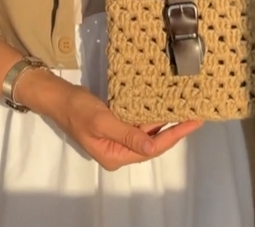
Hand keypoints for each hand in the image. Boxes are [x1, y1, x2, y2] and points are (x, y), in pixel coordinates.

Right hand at [51, 83, 201, 171]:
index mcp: (116, 156)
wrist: (59, 98)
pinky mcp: (115, 124)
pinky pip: (138, 123)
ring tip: (186, 111)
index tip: (193, 123)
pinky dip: (152, 115)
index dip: (174, 136)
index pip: (152, 148)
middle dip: (175, 130)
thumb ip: (128, 134)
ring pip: (147, 132)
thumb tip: (153, 148)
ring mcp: (117, 138)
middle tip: (195, 116)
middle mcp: (119, 150)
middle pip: (153, 142)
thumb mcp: (103, 121)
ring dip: (165, 122)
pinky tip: (164, 106)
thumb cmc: (79, 110)